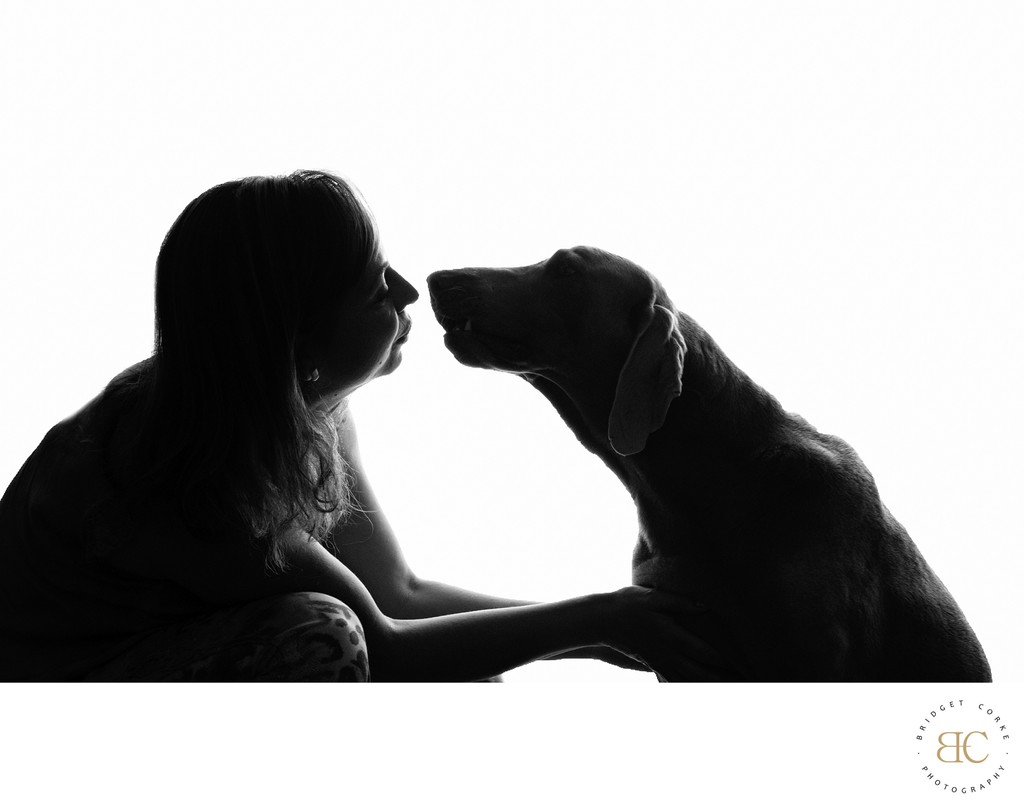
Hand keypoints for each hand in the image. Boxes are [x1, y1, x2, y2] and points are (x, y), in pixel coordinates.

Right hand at [602, 586, 739, 681]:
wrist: (602, 621)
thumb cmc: (628, 604)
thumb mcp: (653, 597)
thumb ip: (679, 602)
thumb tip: (705, 607)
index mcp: (672, 636)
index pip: (705, 653)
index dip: (726, 660)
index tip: (746, 665)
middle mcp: (668, 654)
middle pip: (701, 673)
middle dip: (723, 680)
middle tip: (745, 684)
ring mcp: (660, 662)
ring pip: (688, 681)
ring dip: (708, 686)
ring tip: (729, 689)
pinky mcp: (653, 664)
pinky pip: (673, 681)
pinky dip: (688, 687)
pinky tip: (697, 689)